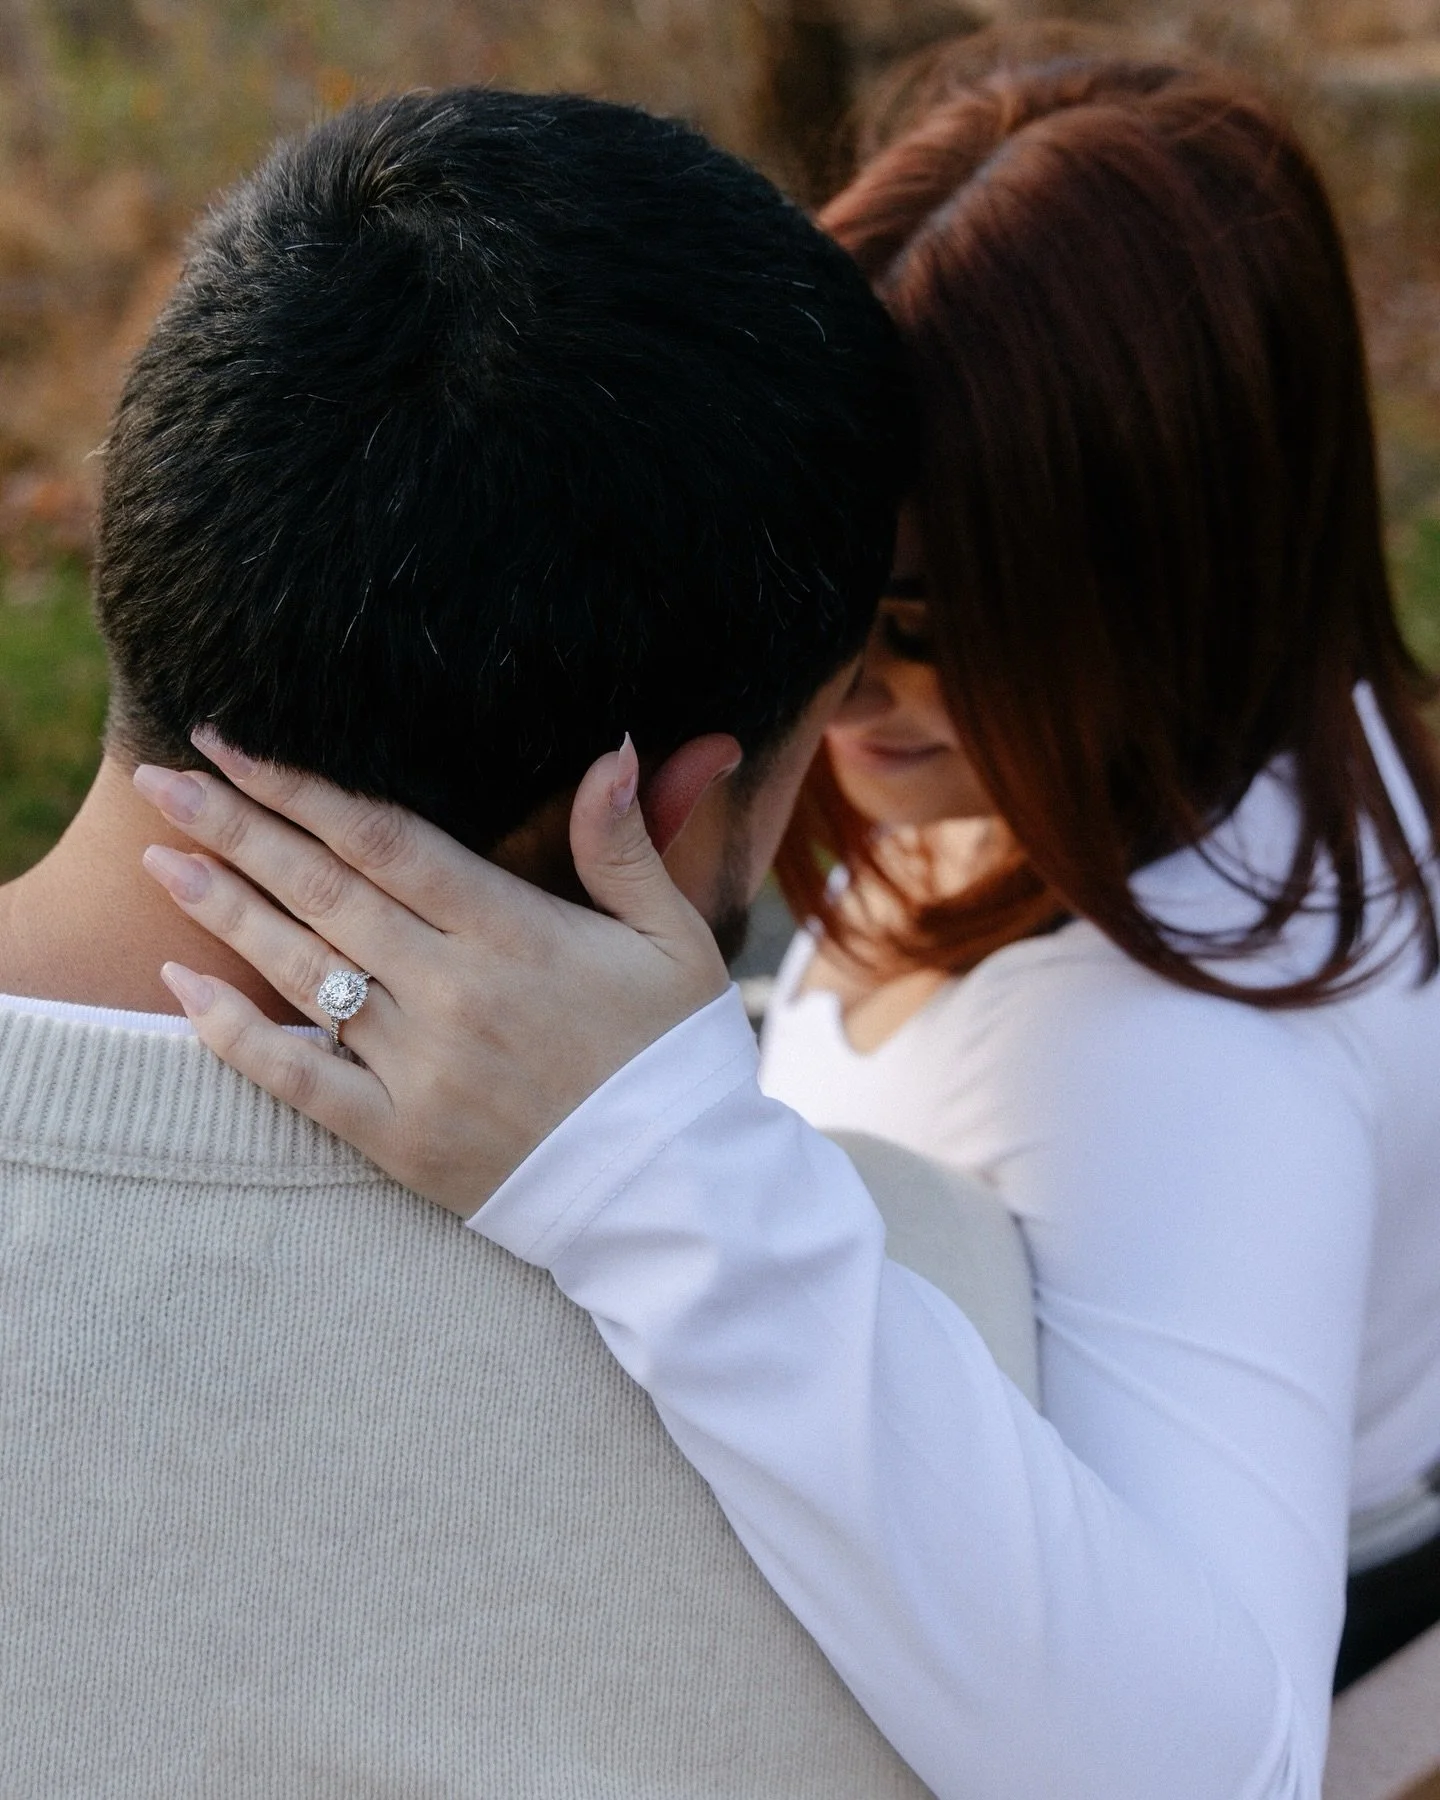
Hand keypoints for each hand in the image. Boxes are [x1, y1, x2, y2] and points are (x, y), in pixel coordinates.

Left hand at [133, 733, 729, 1215]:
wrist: (673, 1194)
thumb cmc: (675, 1056)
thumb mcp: (674, 940)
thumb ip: (627, 846)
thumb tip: (615, 750)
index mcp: (516, 933)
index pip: (386, 841)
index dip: (304, 788)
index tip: (236, 744)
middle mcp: (454, 992)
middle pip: (325, 892)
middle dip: (237, 829)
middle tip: (163, 780)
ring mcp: (420, 1068)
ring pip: (301, 972)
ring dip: (224, 910)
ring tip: (159, 858)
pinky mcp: (398, 1137)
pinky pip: (298, 1080)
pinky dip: (232, 1037)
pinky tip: (177, 990)